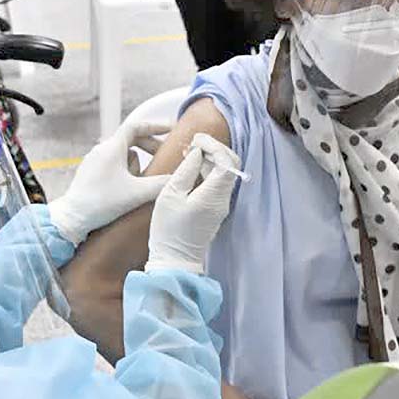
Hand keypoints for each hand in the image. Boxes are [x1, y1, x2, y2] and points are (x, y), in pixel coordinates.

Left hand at [49, 121, 170, 244]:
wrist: (72, 218)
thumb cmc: (102, 203)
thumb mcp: (137, 193)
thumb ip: (161, 184)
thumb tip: (179, 177)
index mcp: (112, 147)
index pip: (136, 126)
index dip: (155, 126)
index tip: (170, 130)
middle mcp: (102, 150)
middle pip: (131, 140)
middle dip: (150, 147)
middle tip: (164, 158)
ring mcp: (94, 161)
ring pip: (123, 155)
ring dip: (136, 164)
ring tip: (142, 182)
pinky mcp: (90, 173)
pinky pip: (113, 165)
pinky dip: (125, 171)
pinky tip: (129, 189)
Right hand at [145, 133, 239, 272]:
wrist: (175, 260)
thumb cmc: (168, 230)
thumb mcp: (170, 196)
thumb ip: (186, 171)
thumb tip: (197, 153)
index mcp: (213, 195)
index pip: (226, 161)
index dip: (213, 145)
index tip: (196, 139)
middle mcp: (223, 199)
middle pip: (231, 164)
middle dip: (215, 149)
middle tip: (194, 143)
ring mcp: (222, 205)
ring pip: (225, 173)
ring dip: (211, 159)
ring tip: (189, 154)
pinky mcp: (217, 209)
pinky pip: (218, 183)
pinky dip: (209, 171)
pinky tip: (192, 169)